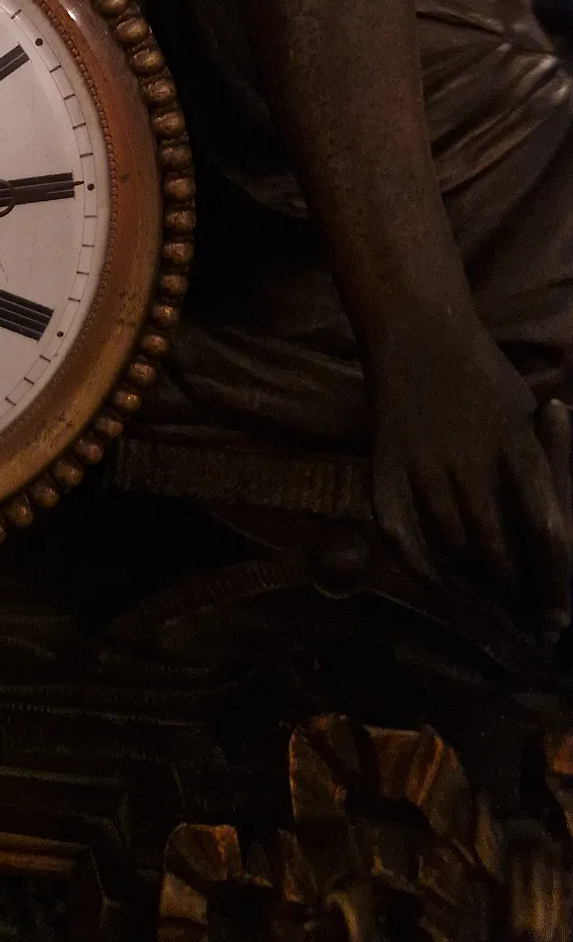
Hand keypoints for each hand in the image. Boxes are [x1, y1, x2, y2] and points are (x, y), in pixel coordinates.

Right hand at [371, 327, 572, 631]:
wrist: (419, 332)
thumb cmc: (484, 373)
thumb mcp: (529, 414)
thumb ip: (545, 465)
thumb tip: (553, 531)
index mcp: (519, 449)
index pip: (547, 530)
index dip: (552, 576)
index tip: (556, 609)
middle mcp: (471, 462)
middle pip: (498, 551)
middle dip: (513, 588)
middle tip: (521, 610)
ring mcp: (423, 466)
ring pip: (451, 546)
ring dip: (470, 578)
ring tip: (483, 594)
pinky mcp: (385, 467)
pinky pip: (398, 532)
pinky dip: (417, 564)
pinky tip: (437, 580)